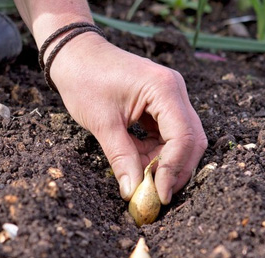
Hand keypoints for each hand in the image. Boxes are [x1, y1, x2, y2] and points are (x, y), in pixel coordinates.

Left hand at [49, 33, 206, 203]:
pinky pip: (167, 135)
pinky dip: (155, 152)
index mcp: (164, 89)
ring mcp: (170, 97)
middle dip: (175, 170)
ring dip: (163, 163)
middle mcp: (174, 90)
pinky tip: (137, 162)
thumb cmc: (85, 80)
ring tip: (139, 178)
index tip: (160, 195)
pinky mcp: (160, 104)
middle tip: (156, 195)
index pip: (183, 137)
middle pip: (190, 140)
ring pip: (181, 140)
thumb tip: (132, 192)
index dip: (174, 169)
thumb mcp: (102, 123)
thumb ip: (121, 158)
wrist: (74, 55)